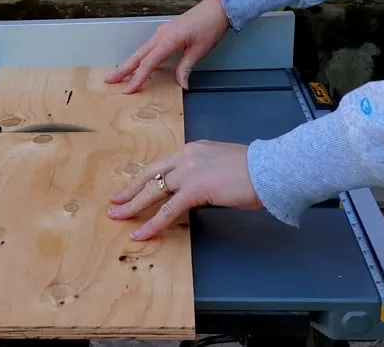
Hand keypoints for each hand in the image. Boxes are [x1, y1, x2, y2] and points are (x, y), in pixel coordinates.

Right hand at [104, 0, 229, 92]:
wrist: (217, 8)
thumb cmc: (210, 26)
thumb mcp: (199, 51)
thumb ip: (186, 68)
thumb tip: (182, 85)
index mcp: (168, 40)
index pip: (148, 64)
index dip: (137, 78)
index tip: (128, 89)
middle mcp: (161, 35)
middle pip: (138, 56)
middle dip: (123, 69)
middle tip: (109, 80)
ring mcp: (162, 32)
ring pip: (142, 50)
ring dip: (130, 63)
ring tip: (119, 74)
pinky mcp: (166, 31)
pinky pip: (149, 46)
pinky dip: (141, 56)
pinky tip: (139, 63)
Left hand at [107, 140, 263, 239]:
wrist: (268, 169)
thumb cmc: (254, 170)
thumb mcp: (223, 164)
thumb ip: (206, 172)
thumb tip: (200, 188)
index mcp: (192, 150)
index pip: (161, 165)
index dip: (143, 178)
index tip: (131, 186)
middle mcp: (185, 157)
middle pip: (150, 175)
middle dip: (130, 190)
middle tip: (115, 202)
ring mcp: (188, 172)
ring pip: (153, 192)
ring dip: (133, 206)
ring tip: (118, 216)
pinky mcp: (194, 190)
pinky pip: (167, 210)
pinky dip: (152, 223)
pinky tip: (141, 233)